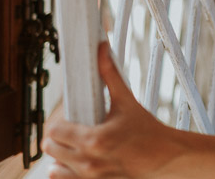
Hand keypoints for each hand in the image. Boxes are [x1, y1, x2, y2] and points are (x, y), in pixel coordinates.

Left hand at [44, 43, 176, 177]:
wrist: (164, 157)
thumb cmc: (147, 130)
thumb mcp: (127, 101)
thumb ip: (110, 74)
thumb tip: (102, 49)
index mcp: (94, 140)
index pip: (54, 131)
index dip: (58, 121)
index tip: (68, 118)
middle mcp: (88, 162)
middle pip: (50, 148)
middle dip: (57, 137)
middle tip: (70, 128)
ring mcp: (90, 177)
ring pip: (53, 167)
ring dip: (60, 155)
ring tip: (73, 145)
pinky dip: (65, 170)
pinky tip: (75, 159)